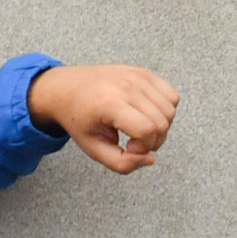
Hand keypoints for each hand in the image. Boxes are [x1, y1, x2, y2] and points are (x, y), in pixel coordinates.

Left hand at [27, 63, 180, 172]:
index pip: (148, 130)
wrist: (65, 88)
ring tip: (140, 127)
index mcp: (111, 104)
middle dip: (154, 140)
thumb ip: (122, 164)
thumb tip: (150, 160)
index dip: (144, 147)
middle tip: (135, 141)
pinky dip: (165, 109)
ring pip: (171, 109)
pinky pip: (171, 95)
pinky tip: (147, 113)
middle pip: (163, 122)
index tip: (129, 147)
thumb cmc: (78, 118)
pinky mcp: (143, 73)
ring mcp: (137, 76)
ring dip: (161, 126)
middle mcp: (126, 86)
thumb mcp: (93, 148)